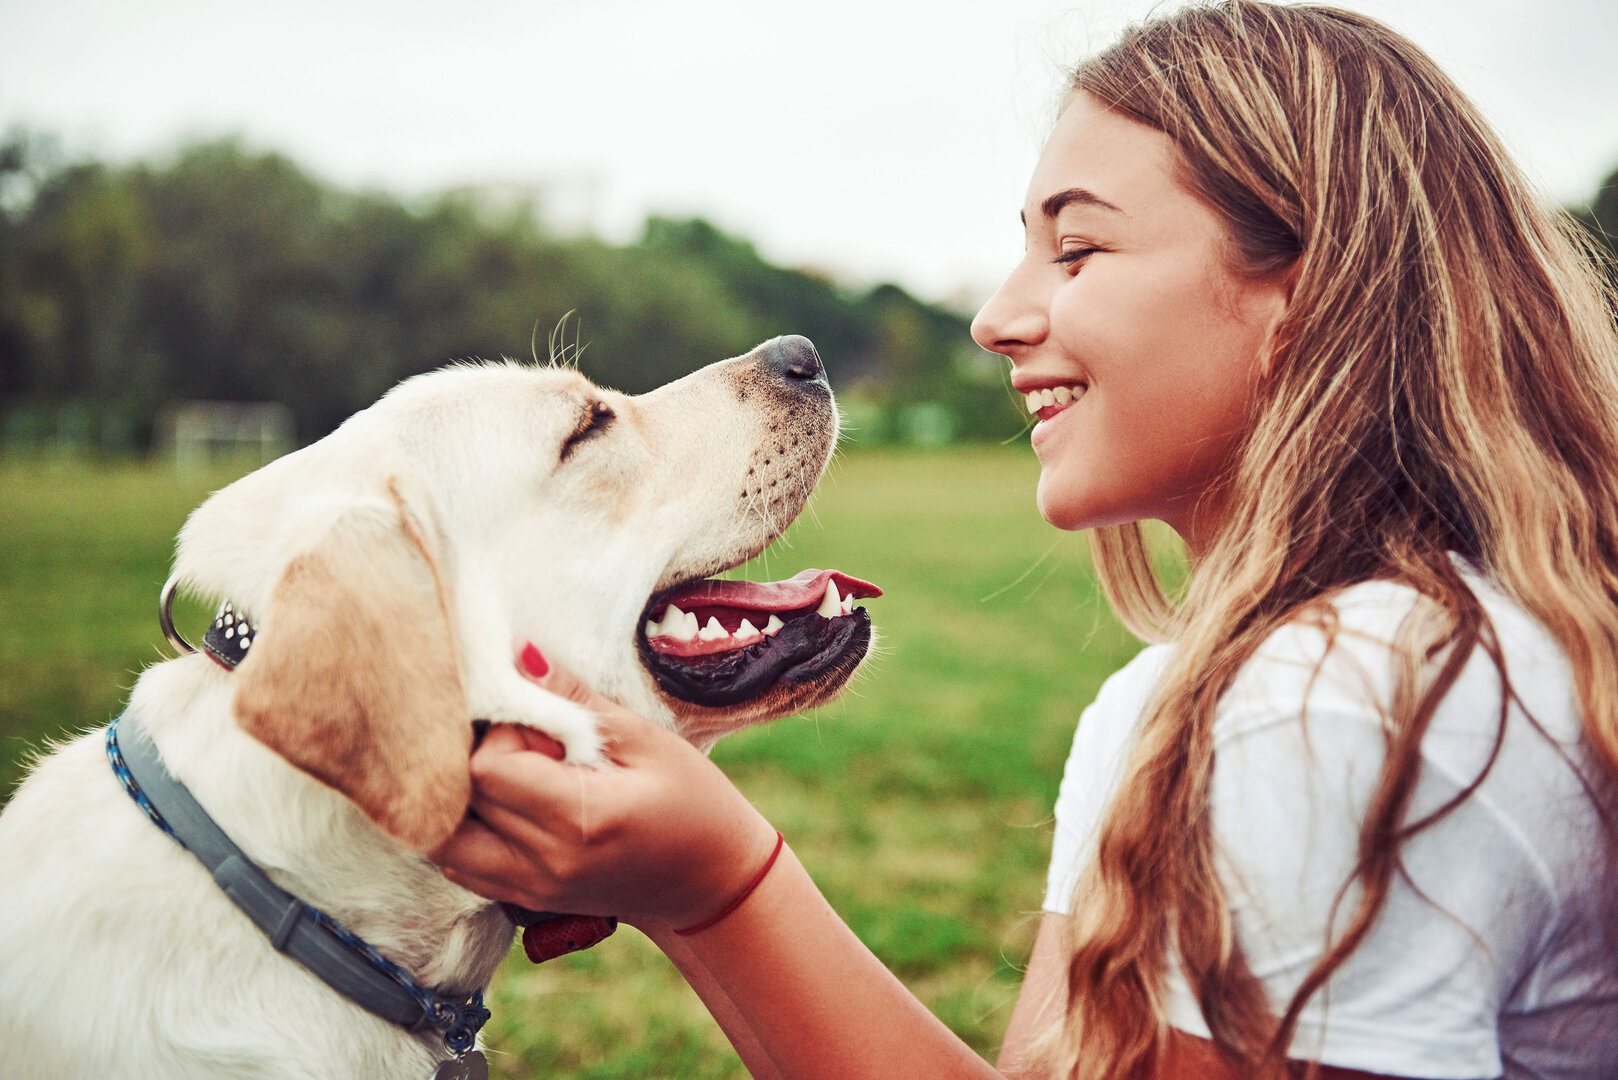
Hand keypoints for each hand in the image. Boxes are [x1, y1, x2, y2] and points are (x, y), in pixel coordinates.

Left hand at [432, 642, 780, 929]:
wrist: (712, 882)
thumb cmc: (693, 802)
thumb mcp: (646, 739)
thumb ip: (574, 699)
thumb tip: (517, 655)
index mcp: (581, 819)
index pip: (488, 767)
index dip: (503, 731)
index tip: (540, 724)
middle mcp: (546, 862)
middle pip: (460, 797)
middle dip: (481, 758)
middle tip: (530, 746)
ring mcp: (531, 889)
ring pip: (445, 836)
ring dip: (464, 797)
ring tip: (512, 775)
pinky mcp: (524, 900)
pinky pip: (459, 863)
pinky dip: (468, 827)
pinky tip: (509, 805)